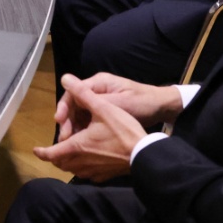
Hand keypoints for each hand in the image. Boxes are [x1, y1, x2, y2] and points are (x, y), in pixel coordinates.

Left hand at [33, 75, 160, 179]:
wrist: (144, 154)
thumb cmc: (123, 131)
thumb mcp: (103, 108)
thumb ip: (82, 94)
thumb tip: (65, 78)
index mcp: (76, 146)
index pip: (51, 153)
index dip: (41, 152)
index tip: (36, 150)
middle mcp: (81, 162)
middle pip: (61, 163)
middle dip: (55, 156)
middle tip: (55, 147)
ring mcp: (93, 172)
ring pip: (73, 170)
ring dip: (68, 162)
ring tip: (70, 152)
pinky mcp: (104, 176)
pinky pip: (87, 175)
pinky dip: (82, 168)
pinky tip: (89, 161)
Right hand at [50, 72, 183, 136]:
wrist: (163, 108)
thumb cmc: (142, 103)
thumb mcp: (117, 103)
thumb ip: (90, 96)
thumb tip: (65, 79)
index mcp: (98, 84)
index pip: (73, 93)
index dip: (64, 107)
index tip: (59, 121)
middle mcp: (97, 91)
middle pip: (74, 105)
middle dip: (68, 121)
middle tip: (64, 138)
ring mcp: (102, 101)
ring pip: (80, 115)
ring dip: (75, 128)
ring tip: (71, 144)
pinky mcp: (106, 112)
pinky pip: (89, 121)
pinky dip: (85, 131)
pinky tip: (82, 143)